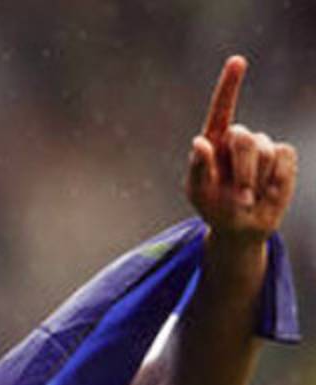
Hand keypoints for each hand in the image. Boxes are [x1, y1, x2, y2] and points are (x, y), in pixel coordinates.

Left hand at [187, 56, 297, 244]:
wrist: (240, 226)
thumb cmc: (213, 207)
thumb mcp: (198, 192)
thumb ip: (197, 168)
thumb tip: (200, 142)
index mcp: (213, 141)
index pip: (222, 108)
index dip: (230, 85)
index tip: (238, 61)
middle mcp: (238, 139)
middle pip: (245, 137)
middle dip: (244, 169)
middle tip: (241, 196)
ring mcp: (263, 146)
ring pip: (265, 150)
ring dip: (257, 179)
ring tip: (247, 197)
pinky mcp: (283, 157)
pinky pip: (284, 159)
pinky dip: (275, 180)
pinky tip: (266, 191)